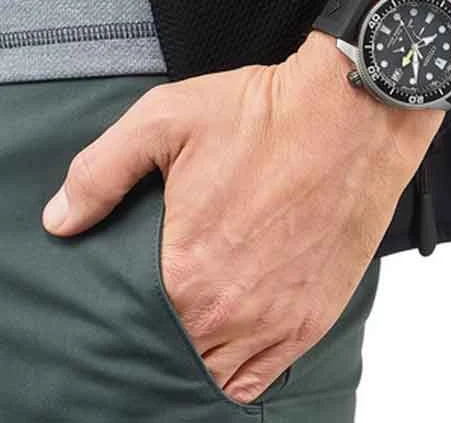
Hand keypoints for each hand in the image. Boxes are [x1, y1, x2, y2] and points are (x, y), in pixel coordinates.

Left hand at [43, 0, 450, 404]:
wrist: (349, 117)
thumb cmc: (263, 117)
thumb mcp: (163, 122)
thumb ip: (99, 174)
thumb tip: (60, 220)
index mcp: (185, 271)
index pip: (138, 326)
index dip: (132, 314)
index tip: (139, 293)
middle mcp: (231, 310)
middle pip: (181, 354)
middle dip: (169, 334)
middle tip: (172, 302)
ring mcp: (279, 319)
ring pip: (222, 371)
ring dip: (206, 353)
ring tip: (203, 319)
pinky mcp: (317, 315)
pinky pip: (268, 373)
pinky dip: (246, 366)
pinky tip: (238, 336)